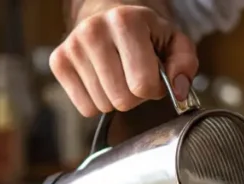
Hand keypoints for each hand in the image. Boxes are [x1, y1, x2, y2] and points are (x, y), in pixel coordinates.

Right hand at [50, 1, 198, 116]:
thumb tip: (179, 91)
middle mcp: (94, 31)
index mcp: (126, 22)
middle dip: (135, 96)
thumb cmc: (146, 34)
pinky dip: (98, 102)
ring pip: (103, 106)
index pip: (143, 85)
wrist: (109, 16)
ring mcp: (73, 46)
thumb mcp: (174, 42)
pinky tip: (102, 80)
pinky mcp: (58, 62)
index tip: (153, 75)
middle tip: (135, 76)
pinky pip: (86, 108)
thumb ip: (185, 65)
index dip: (155, 89)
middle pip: (122, 99)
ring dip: (117, 98)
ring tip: (119, 75)